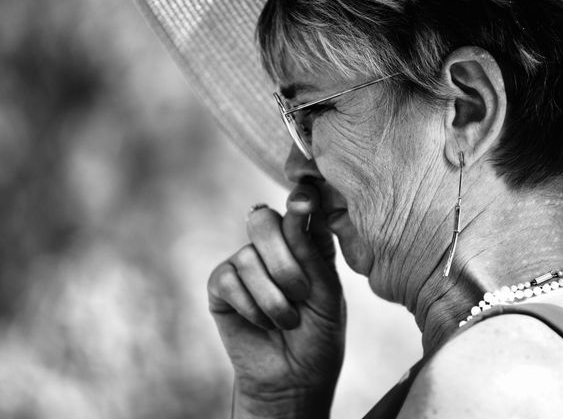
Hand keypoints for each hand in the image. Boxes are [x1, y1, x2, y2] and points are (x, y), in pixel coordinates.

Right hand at [208, 183, 345, 417]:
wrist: (294, 379)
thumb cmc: (319, 336)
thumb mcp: (327, 293)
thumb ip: (312, 251)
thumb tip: (297, 203)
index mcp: (305, 243)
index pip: (300, 207)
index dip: (301, 197)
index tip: (305, 200)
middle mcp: (273, 248)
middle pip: (265, 221)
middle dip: (284, 261)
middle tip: (301, 294)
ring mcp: (244, 264)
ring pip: (248, 256)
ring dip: (272, 297)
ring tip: (286, 321)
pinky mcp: (221, 285)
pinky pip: (229, 280)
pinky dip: (252, 307)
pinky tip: (262, 323)